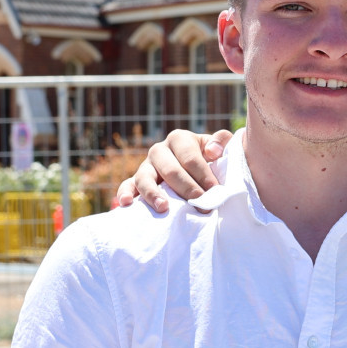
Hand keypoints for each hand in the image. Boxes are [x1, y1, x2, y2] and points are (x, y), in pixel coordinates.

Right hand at [114, 128, 232, 212]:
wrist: (193, 171)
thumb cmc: (208, 160)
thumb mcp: (218, 147)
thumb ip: (222, 141)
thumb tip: (212, 152)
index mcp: (179, 139)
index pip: (191, 157)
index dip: (204, 175)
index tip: (215, 191)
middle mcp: (159, 150)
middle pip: (171, 170)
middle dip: (187, 189)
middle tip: (201, 206)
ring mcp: (145, 166)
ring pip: (145, 178)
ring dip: (153, 194)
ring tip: (164, 208)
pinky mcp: (135, 181)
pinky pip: (127, 186)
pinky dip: (124, 194)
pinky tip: (126, 204)